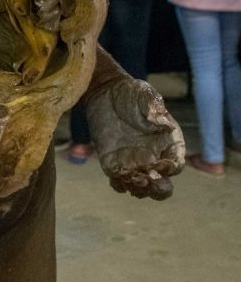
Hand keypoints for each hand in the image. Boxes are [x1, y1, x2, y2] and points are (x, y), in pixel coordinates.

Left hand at [85, 78, 184, 199]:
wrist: (105, 92)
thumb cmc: (130, 92)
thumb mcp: (144, 95)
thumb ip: (154, 108)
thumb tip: (164, 122)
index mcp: (168, 142)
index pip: (177, 162)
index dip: (173, 168)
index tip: (162, 164)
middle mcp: (154, 156)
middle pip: (163, 184)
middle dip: (160, 189)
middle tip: (151, 182)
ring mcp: (134, 163)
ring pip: (142, 188)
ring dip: (140, 189)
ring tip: (133, 179)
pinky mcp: (114, 164)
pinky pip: (119, 181)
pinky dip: (120, 184)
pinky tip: (118, 178)